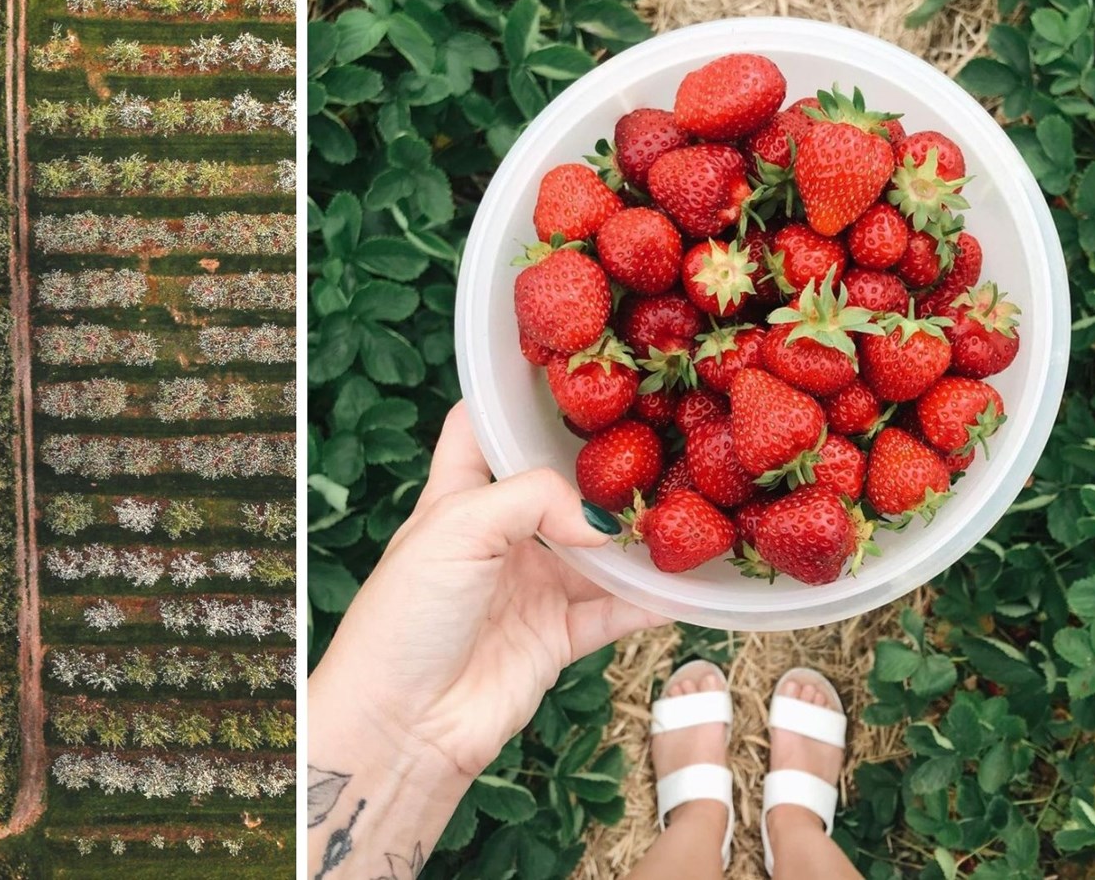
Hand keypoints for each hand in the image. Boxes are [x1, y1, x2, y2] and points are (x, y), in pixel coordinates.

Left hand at [311, 403, 669, 783]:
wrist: (402, 725)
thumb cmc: (405, 617)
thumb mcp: (456, 528)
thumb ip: (532, 499)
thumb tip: (603, 519)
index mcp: (456, 497)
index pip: (483, 430)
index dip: (517, 400)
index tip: (571, 368)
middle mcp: (498, 536)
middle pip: (558, 486)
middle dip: (603, 464)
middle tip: (660, 431)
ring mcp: (530, 586)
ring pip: (598, 549)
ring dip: (638, 534)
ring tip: (691, 501)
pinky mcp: (557, 637)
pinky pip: (618, 610)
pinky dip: (653, 598)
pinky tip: (690, 579)